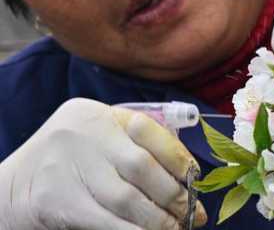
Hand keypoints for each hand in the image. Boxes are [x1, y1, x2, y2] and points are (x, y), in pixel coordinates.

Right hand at [0, 98, 206, 229]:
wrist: (17, 184)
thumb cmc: (75, 159)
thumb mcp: (101, 138)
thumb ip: (138, 143)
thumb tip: (188, 173)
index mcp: (98, 115)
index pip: (150, 131)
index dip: (179, 158)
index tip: (195, 180)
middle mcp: (82, 135)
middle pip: (142, 167)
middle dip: (174, 194)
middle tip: (192, 213)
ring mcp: (67, 168)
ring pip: (127, 199)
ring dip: (158, 219)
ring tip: (175, 227)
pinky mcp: (58, 202)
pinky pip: (107, 222)